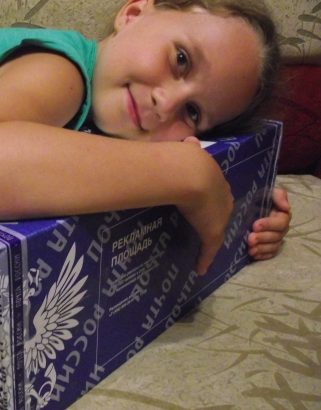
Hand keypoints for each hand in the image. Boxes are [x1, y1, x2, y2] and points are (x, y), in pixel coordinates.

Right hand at [177, 137, 232, 275]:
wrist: (192, 175)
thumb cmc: (187, 163)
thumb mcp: (190, 153)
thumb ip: (189, 149)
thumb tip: (189, 140)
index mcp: (216, 180)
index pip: (217, 190)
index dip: (211, 194)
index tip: (204, 200)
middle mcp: (221, 198)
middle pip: (220, 208)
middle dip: (213, 213)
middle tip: (202, 220)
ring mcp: (218, 217)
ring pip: (215, 228)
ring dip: (208, 234)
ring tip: (200, 240)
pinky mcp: (211, 233)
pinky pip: (208, 250)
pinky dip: (205, 259)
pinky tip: (200, 269)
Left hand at [247, 187, 290, 259]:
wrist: (245, 206)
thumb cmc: (257, 198)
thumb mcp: (267, 192)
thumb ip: (278, 195)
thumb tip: (286, 207)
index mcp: (281, 215)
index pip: (281, 222)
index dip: (269, 224)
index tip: (255, 225)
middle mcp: (280, 228)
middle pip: (277, 236)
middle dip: (263, 238)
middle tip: (250, 239)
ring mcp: (275, 238)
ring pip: (273, 246)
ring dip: (262, 248)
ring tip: (250, 249)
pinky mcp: (268, 247)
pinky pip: (270, 254)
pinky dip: (262, 255)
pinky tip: (253, 255)